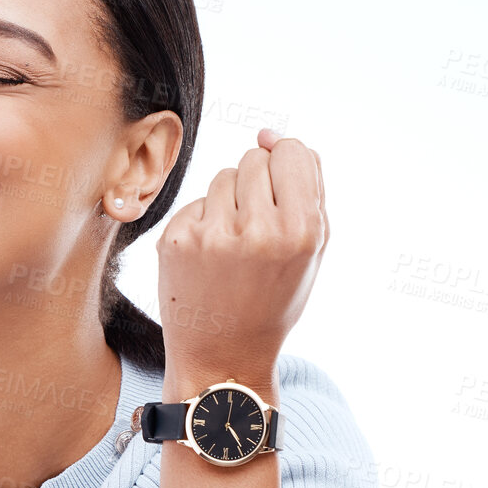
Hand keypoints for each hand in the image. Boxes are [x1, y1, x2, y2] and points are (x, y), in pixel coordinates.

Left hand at [154, 129, 327, 388]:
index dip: (287, 169)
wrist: (224, 354)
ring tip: (233, 247)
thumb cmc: (273, 297)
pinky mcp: (176, 240)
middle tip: (256, 233)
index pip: (292, 151)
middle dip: (257, 186)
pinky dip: (203, 222)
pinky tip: (208, 259)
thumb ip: (306, 185)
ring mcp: (212, 235)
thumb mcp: (311, 248)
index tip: (281, 197)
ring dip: (229, 201)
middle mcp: (256, 230)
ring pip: (223, 176)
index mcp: (301, 231)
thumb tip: (267, 133)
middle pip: (255, 159)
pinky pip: (195, 202)